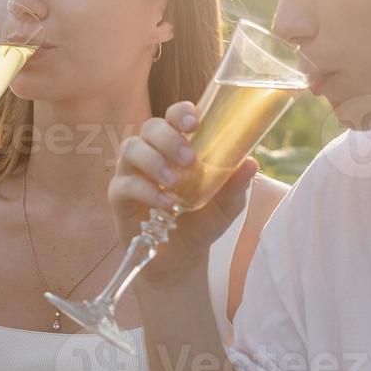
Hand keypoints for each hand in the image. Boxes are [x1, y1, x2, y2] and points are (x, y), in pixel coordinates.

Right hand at [110, 100, 256, 282]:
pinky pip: (125, 184)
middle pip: (150, 127)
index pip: (174, 116)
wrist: (183, 257)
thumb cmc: (204, 220)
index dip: (181, 113)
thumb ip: (236, 184)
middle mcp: (151, 151)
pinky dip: (147, 192)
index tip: (194, 122)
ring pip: (131, 148)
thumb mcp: (227, 205)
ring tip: (175, 182)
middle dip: (168, 137)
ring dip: (154, 161)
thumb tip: (251, 162)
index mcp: (177, 144)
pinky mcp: (120, 196)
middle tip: (189, 158)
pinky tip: (167, 205)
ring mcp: (132, 171)